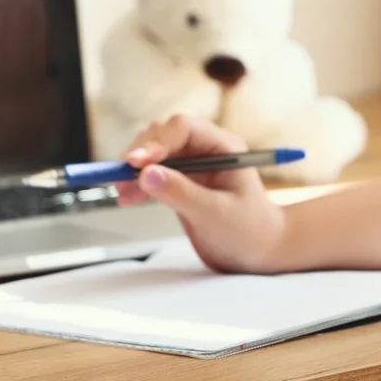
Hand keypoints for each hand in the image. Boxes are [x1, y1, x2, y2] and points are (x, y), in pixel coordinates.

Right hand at [115, 115, 291, 273]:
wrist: (259, 252)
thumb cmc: (250, 232)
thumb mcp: (216, 214)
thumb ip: (182, 193)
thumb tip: (146, 174)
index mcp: (224, 147)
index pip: (183, 128)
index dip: (157, 142)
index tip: (136, 163)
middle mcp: (206, 149)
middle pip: (163, 135)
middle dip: (140, 154)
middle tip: (121, 178)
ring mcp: (192, 165)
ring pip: (153, 153)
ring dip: (134, 169)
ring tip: (122, 192)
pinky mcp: (181, 182)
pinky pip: (152, 173)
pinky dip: (137, 183)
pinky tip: (127, 197)